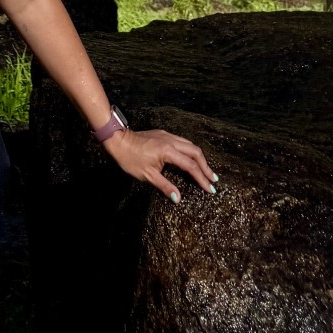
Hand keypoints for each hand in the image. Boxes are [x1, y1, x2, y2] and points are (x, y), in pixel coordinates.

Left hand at [102, 126, 216, 201]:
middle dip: (205, 166)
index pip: (190, 166)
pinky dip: (191, 152)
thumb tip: (178, 198)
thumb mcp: (147, 176)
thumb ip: (164, 186)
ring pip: (190, 145)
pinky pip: (182, 142)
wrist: (118, 140)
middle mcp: (171, 141)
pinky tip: (191, 159)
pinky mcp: (163, 134)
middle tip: (213, 180)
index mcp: (168, 151)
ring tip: (206, 171)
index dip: (201, 178)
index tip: (210, 188)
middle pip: (195, 152)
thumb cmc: (131, 159)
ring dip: (199, 158)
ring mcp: (167, 136)